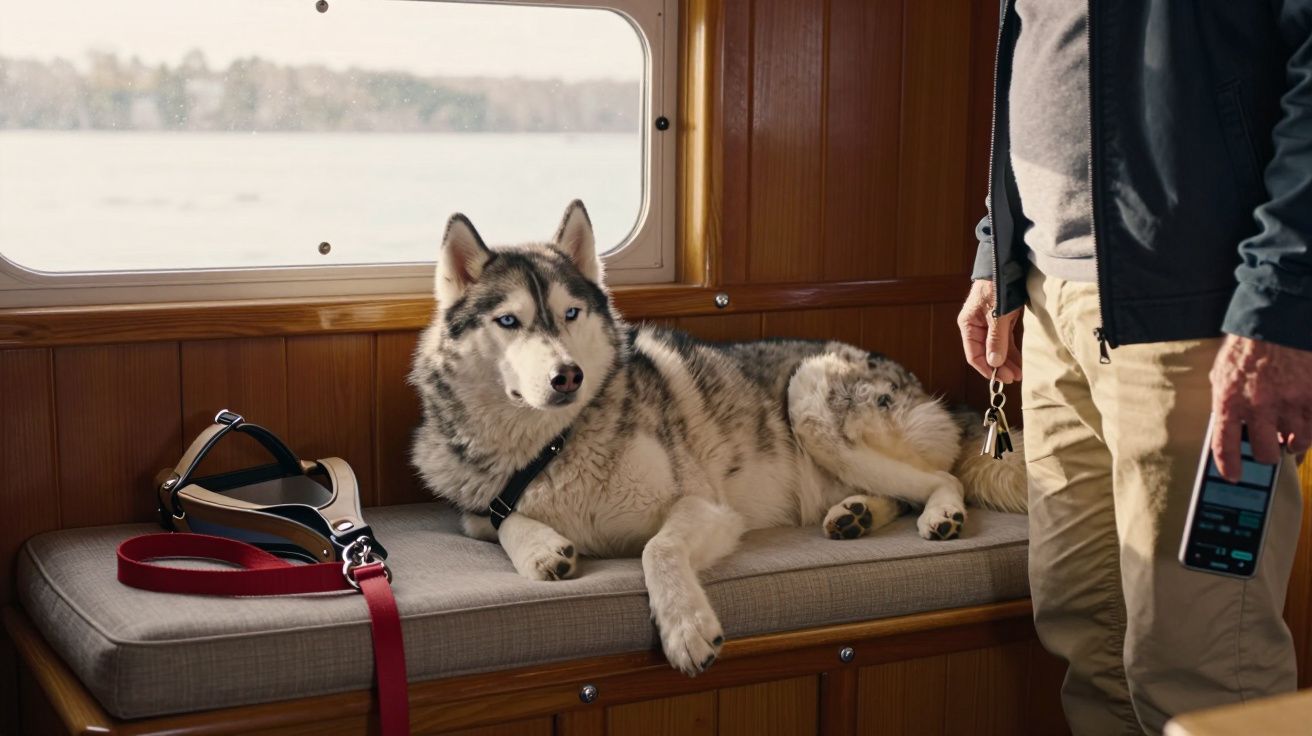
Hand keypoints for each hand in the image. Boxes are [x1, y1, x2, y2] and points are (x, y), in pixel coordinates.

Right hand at [958, 279, 1021, 382]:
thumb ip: (996, 340)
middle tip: (1014, 378)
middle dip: (999, 367)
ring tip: (1018, 374)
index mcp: (968, 325)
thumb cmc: (997, 287)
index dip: (986, 368)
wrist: (1005, 264)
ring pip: (996, 349)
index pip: (974, 354)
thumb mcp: (998, 315)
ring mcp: (988, 324)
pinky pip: (1004, 341)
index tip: (1000, 378)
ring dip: (1006, 361)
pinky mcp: (1000, 321)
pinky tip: (1018, 361)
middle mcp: (976, 327)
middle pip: (986, 353)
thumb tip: (994, 363)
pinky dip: (1010, 351)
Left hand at [1209, 334, 1311, 478]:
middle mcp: (1259, 406)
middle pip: (1265, 452)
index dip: (1229, 466)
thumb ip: (1226, 402)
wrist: (1276, 321)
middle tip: (1269, 449)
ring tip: (1289, 438)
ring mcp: (1289, 402)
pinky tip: (1305, 425)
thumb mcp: (1222, 375)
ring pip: (1296, 443)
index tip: (1233, 476)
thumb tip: (1229, 428)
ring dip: (1292, 444)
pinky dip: (1310, 430)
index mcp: (1229, 400)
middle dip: (1267, 455)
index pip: (1224, 445)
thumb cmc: (1246, 349)